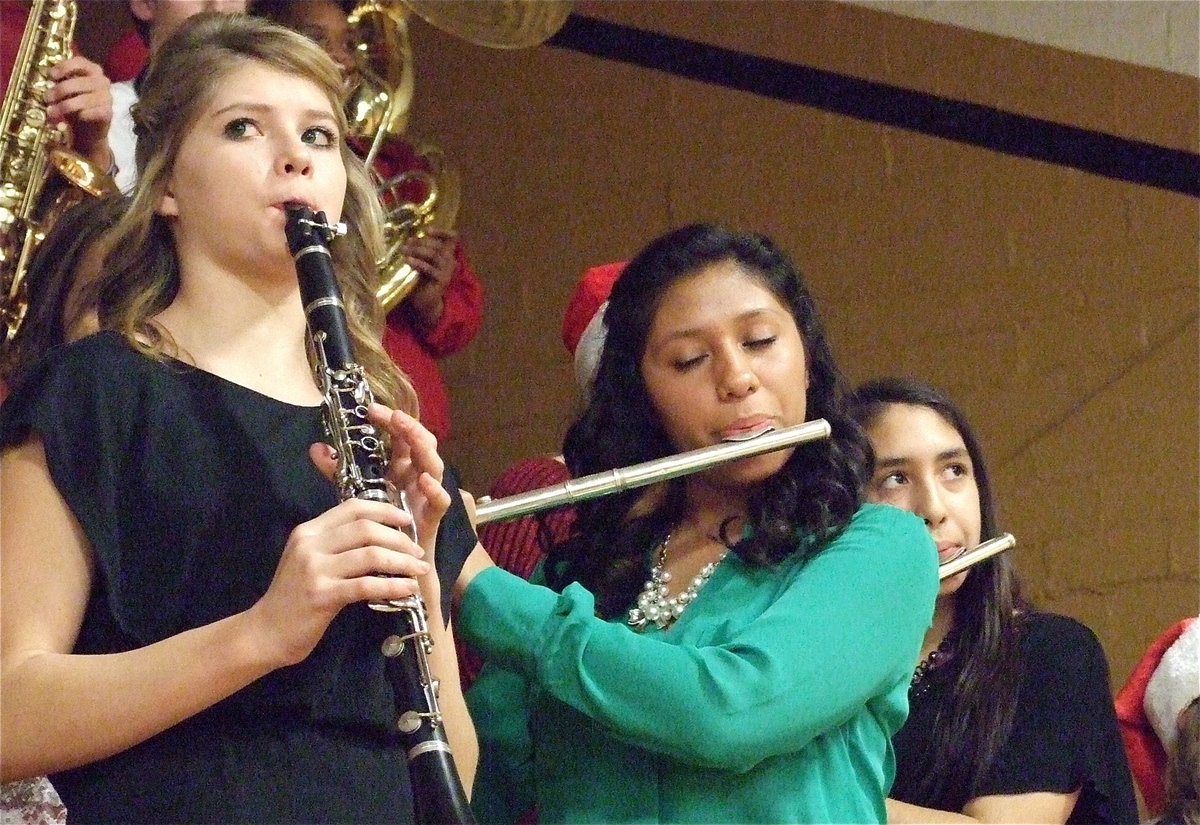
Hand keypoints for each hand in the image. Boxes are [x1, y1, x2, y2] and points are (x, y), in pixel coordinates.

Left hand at [45, 56, 113, 171]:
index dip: (66, 67)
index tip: (51, 75)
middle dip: (60, 91)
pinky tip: (73, 121)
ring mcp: (108, 99)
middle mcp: (103, 83)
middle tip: (47, 99)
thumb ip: (61, 84)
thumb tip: (47, 77)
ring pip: (85, 98)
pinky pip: (95, 112)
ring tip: (53, 113)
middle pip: (80, 82)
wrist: (90, 135)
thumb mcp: (67, 94)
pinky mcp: (110, 115)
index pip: (82, 63)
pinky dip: (82, 116)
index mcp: (94, 73)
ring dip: (66, 106)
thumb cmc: (76, 110)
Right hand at [249, 496, 430, 667]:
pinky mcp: (321, 595)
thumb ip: (336, 544)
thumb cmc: (293, 597)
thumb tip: (380, 535)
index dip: (385, 510)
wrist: (265, 632)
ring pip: (370, 555)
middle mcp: (310, 544)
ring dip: (402, 562)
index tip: (407, 520)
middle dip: (399, 539)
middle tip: (418, 551)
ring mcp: (314, 569)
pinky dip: (392, 586)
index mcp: (309, 531)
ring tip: (419, 570)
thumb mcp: (309, 560)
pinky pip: (366, 585)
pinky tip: (408, 589)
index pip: (353, 508)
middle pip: (366, 529)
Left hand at [402, 229, 457, 329]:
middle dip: (421, 241)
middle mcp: (450, 261)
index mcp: (447, 254)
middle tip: (406, 243)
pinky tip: (408, 261)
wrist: (424, 302)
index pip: (452, 237)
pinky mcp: (442, 280)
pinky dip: (418, 263)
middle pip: (439, 244)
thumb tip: (408, 238)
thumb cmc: (421, 281)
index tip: (426, 230)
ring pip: (434, 255)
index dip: (442, 231)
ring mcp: (447, 271)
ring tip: (403, 250)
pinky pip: (430, 268)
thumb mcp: (421, 262)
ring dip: (418, 250)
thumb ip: (420, 250)